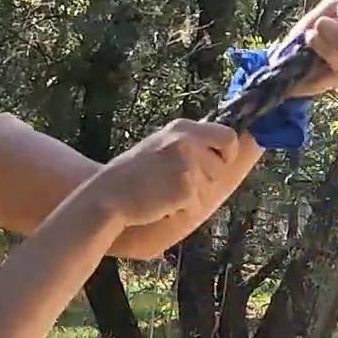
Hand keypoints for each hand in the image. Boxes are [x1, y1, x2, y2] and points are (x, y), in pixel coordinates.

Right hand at [90, 118, 255, 249]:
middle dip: (209, 178)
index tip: (222, 161)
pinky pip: (197, 204)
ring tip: (165, 193)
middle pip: (223, 165)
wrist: (108, 196)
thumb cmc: (132, 177)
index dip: (228, 152)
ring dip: (195, 195)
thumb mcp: (161, 147)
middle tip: (179, 183)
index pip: (228, 135)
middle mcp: (186, 141)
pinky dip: (182, 209)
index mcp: (181, 128)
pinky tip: (161, 204)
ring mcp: (187, 163)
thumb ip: (189, 145)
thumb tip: (228, 149)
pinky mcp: (186, 186)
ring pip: (211, 187)